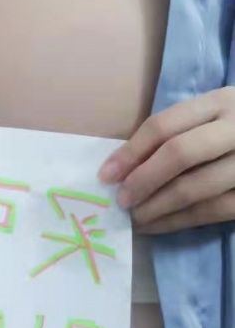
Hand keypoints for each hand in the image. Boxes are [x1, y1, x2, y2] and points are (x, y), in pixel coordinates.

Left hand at [97, 87, 234, 233]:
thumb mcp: (217, 114)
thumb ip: (181, 130)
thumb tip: (125, 165)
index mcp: (222, 101)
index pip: (165, 124)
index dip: (131, 151)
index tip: (106, 175)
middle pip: (179, 154)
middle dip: (143, 180)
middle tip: (121, 200)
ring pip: (197, 188)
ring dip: (159, 207)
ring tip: (135, 219)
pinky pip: (216, 211)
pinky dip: (182, 221)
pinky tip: (160, 226)